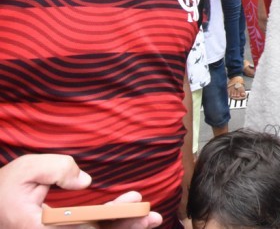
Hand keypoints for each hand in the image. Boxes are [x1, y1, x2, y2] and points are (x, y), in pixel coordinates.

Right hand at [0, 155, 160, 228]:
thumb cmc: (4, 188)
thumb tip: (85, 181)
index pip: (84, 228)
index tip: (135, 202)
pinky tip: (125, 216)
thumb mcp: (27, 170)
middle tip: (152, 217)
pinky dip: (108, 225)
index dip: (113, 217)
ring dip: (120, 228)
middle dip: (125, 228)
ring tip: (149, 219)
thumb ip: (56, 169)